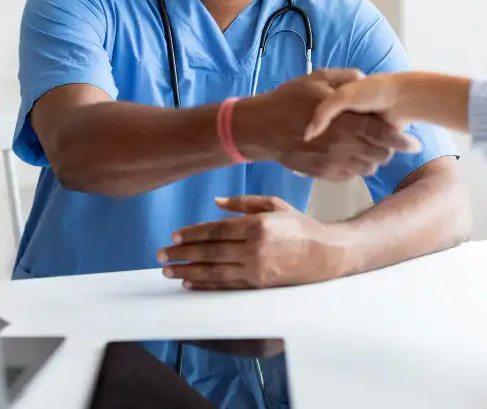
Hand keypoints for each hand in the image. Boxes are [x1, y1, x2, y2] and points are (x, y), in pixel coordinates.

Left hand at [157, 195, 341, 289]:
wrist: (325, 253)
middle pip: (210, 251)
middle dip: (182, 253)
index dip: (193, 233)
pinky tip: (190, 282)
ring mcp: (256, 268)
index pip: (216, 230)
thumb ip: (244, 203)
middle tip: (161, 254)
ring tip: (167, 270)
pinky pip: (226, 285)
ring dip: (187, 271)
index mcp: (257, 224)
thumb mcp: (275, 205)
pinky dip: (205, 284)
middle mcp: (254, 247)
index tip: (174, 235)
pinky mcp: (258, 284)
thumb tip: (216, 203)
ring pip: (214, 270)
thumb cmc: (299, 226)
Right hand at [234, 69, 419, 181]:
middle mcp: (343, 146)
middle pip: (380, 155)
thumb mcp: (316, 79)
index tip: (415, 143)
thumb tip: (364, 79)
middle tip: (386, 137)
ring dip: (373, 158)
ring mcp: (333, 163)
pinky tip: (350, 153)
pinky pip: (351, 175)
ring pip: (368, 167)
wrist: (261, 129)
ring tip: (368, 145)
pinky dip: (356, 166)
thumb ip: (345, 79)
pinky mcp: (324, 174)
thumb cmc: (287, 101)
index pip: (384, 135)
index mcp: (345, 123)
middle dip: (388, 148)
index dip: (403, 140)